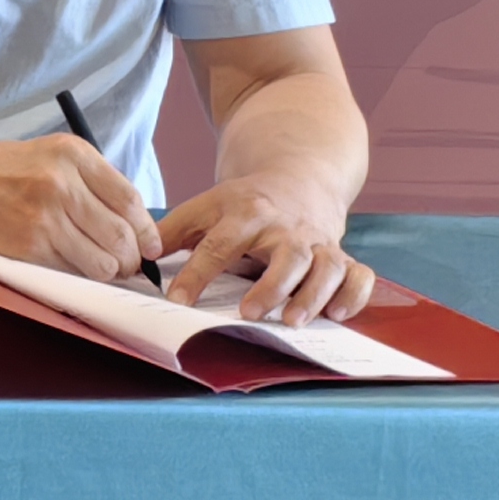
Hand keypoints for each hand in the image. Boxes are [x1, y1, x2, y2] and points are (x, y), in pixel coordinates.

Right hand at [0, 133, 163, 283]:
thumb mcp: (45, 158)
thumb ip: (88, 184)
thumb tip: (131, 228)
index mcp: (72, 153)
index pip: (131, 201)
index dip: (146, 232)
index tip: (148, 247)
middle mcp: (63, 181)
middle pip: (123, 236)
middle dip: (129, 260)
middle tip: (123, 267)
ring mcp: (45, 214)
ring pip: (103, 262)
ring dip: (104, 273)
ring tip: (93, 268)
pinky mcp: (28, 244)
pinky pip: (72, 273)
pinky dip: (76, 277)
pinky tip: (64, 266)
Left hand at [157, 178, 375, 324]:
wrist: (298, 178)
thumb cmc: (245, 203)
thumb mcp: (206, 206)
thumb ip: (172, 231)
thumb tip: (139, 257)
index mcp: (246, 214)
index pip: (219, 244)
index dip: (197, 273)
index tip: (177, 299)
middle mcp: (287, 228)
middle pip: (285, 255)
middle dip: (270, 285)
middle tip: (249, 312)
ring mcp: (319, 242)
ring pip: (326, 267)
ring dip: (313, 294)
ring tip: (293, 321)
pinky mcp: (342, 255)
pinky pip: (359, 275)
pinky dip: (353, 295)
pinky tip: (337, 313)